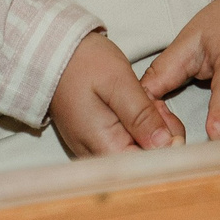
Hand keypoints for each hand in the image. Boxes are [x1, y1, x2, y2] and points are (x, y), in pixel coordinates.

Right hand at [48, 30, 184, 156]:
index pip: (149, 167)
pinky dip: (137, 127)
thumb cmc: (83, 63)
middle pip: (145, 162)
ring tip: (144, 100)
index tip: (166, 118)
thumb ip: (141, 115)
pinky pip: (124, 145)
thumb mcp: (118, 82)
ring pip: (137, 153)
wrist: (51, 53)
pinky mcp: (94, 143)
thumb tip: (165, 144)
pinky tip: (135, 107)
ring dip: (150, 129)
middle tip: (156, 102)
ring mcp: (94, 151)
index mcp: (104, 147)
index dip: (168, 145)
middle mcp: (97, 157)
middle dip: (161, 135)